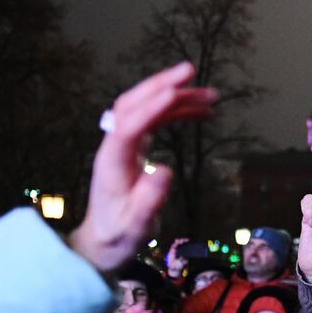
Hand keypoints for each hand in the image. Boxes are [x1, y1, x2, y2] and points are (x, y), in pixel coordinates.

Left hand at [69, 63, 217, 271]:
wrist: (102, 242)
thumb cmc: (119, 236)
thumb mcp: (135, 227)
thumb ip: (149, 201)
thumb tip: (165, 170)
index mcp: (112, 163)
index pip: (129, 127)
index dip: (151, 109)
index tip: (174, 94)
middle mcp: (114, 147)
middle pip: (132, 105)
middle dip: (160, 85)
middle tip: (189, 70)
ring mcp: (122, 146)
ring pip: (144, 108)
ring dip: (174, 96)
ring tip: (209, 95)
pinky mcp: (133, 148)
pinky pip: (153, 120)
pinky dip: (175, 111)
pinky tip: (199, 112)